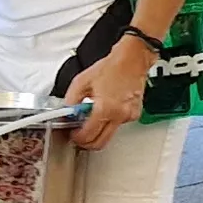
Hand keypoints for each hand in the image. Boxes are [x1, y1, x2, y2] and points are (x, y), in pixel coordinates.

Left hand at [65, 34, 152, 149]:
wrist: (132, 59)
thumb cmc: (111, 67)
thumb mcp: (81, 81)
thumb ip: (71, 100)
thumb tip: (67, 114)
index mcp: (105, 108)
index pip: (88, 135)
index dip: (77, 137)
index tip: (73, 134)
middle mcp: (119, 115)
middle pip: (100, 143)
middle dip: (87, 142)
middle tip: (80, 134)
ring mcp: (128, 116)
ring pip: (109, 135)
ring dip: (99, 130)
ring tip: (93, 116)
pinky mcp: (134, 114)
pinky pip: (118, 125)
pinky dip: (110, 121)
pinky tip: (106, 109)